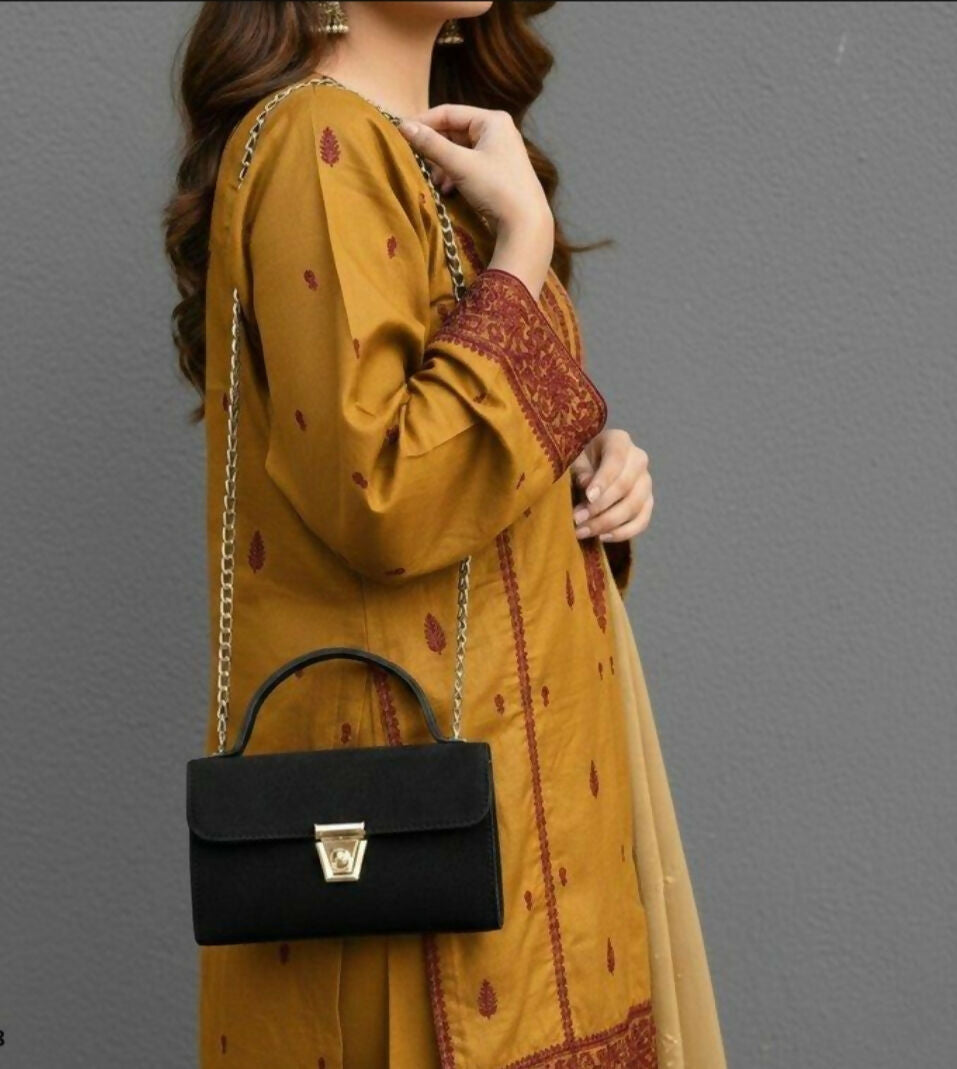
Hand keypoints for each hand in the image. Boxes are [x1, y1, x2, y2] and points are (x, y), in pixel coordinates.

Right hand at [396, 104, 551, 236]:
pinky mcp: (498, 172)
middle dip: (435, 149)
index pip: (449, 112)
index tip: (401, 134)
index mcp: (492, 120)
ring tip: (435, 181)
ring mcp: (499, 152)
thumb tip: (403, 126)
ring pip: (461, 151)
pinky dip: (455, 175)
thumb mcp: (460, 164)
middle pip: (455, 132)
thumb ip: (432, 145)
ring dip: (444, 165)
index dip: (424, 122)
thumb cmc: (496, 188)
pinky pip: (469, 166)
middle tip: (418, 162)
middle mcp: (498, 131)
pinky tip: (448, 189)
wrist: (526, 223)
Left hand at [569, 429, 653, 541]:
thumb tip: (588, 486)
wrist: (590, 464)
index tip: (587, 497)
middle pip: (626, 486)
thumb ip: (581, 470)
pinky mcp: (647, 502)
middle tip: (578, 519)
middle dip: (600, 507)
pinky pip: (642, 521)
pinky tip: (602, 537)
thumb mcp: (574, 458)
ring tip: (583, 531)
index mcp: (619, 441)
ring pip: (635, 506)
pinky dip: (623, 532)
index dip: (603, 480)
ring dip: (608, 523)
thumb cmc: (579, 458)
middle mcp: (638, 459)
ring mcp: (646, 482)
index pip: (616, 460)